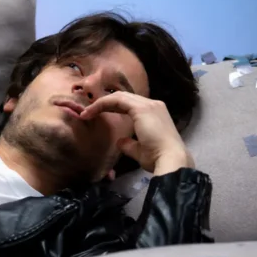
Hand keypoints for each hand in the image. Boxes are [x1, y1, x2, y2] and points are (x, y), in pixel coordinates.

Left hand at [80, 92, 194, 174]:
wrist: (170, 159)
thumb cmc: (158, 158)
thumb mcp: (140, 151)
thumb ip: (129, 145)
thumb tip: (120, 142)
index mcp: (155, 114)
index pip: (130, 105)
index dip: (112, 108)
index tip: (95, 117)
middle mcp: (153, 105)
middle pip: (124, 98)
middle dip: (105, 104)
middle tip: (87, 113)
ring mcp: (149, 105)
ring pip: (119, 97)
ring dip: (101, 103)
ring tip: (86, 113)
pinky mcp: (141, 109)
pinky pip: (117, 100)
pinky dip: (102, 104)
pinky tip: (91, 112)